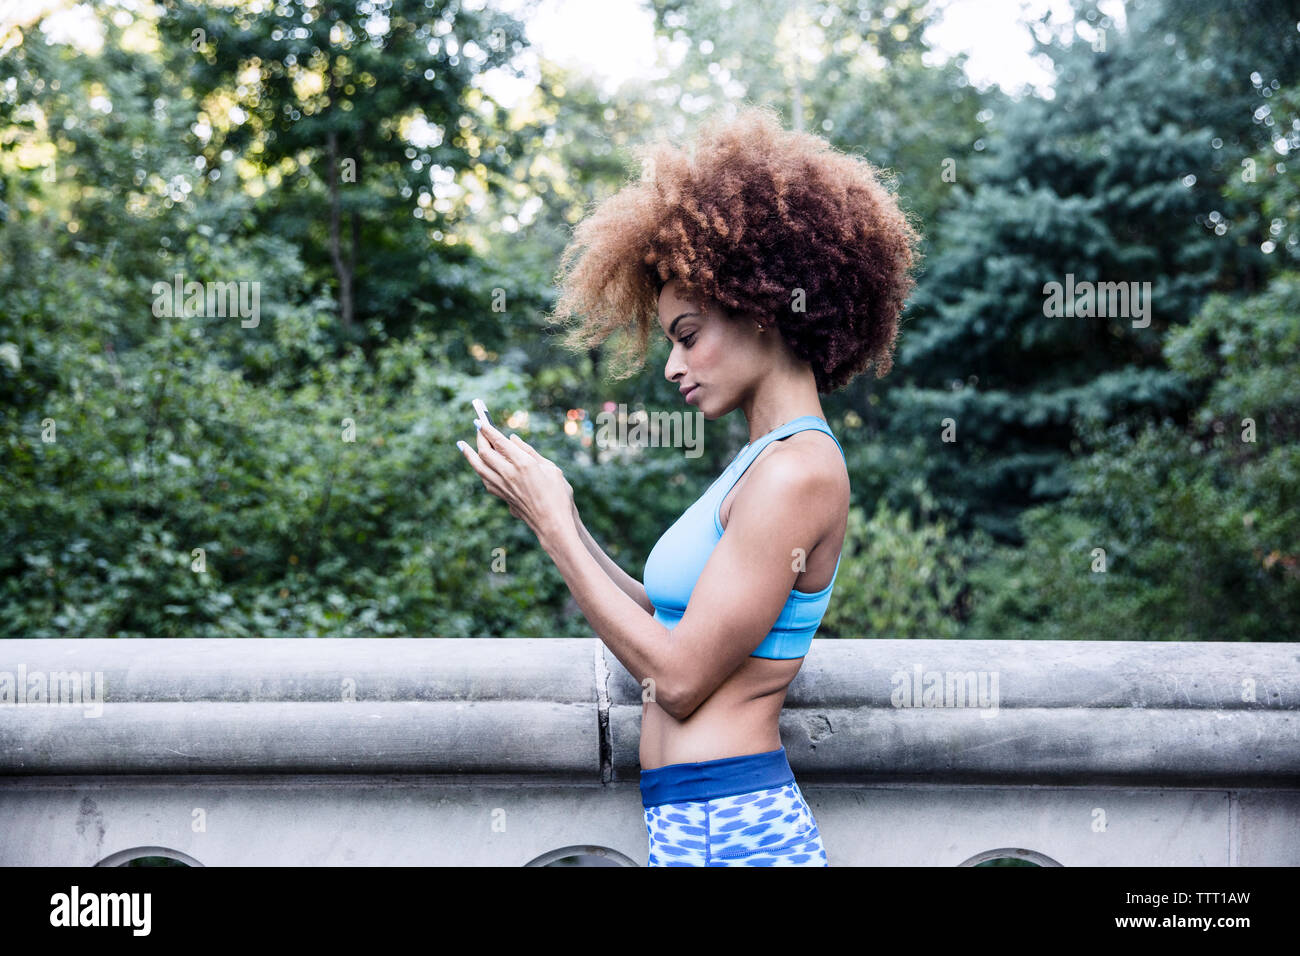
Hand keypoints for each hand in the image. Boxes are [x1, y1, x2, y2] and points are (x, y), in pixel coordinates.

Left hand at [457, 419, 574, 544]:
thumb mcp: (550, 468)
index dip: (487, 429)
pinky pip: (485, 479)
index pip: (498, 442)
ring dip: (469, 455)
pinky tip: (478, 466)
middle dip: (479, 438)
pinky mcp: (502, 497)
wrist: (553, 524)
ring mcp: (503, 487)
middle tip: (477, 429)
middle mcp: (508, 474)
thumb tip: (512, 439)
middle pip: (485, 452)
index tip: (479, 420)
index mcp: (523, 464)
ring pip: (479, 467)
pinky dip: (479, 469)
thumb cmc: (558, 495)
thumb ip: (530, 452)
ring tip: (462, 445)